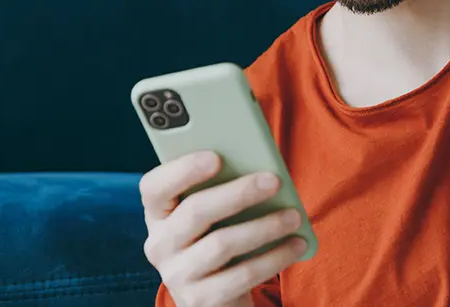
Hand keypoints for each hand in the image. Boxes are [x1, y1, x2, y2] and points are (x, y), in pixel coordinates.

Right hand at [141, 151, 308, 306]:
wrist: (217, 298)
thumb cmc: (219, 239)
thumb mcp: (212, 217)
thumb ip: (221, 190)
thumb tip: (259, 168)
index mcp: (158, 215)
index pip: (154, 188)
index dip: (182, 170)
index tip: (216, 157)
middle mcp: (160, 245)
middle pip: (194, 212)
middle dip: (238, 193)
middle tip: (274, 181)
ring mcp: (177, 275)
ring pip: (222, 243)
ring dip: (264, 226)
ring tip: (293, 216)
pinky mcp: (201, 300)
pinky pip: (242, 274)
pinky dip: (274, 257)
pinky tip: (296, 244)